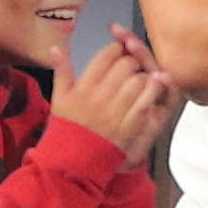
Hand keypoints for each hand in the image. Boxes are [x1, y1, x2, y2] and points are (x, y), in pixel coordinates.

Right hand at [54, 30, 177, 164]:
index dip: (116, 49)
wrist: (73, 160)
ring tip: (140, 78)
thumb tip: (56, 47)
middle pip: (125, 66)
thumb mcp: (59, 98)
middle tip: (131, 65)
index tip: (119, 50)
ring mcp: (116, 111)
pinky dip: (152, 92)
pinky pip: (146, 101)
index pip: (105, 57)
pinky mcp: (129, 124)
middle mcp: (99, 96)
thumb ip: (61, 71)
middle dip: (131, 61)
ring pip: (139, 81)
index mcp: (82, 87)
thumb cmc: (67, 126)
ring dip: (143, 76)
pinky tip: (151, 89)